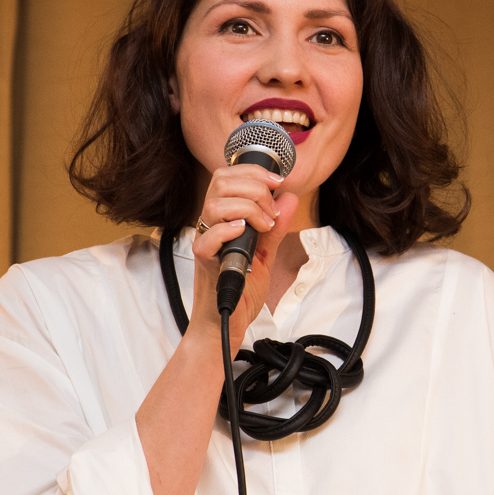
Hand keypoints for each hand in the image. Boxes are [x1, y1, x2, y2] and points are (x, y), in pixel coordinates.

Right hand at [188, 164, 299, 348]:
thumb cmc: (240, 289)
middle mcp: (211, 225)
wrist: (226, 322)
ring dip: (248, 207)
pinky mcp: (204, 261)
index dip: (253, 171)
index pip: (228, 177)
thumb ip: (276, 227)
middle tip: (272, 209)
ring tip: (264, 224)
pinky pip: (208, 237)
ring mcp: (206, 241)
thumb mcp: (265, 253)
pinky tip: (245, 231)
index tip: (278, 181)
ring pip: (215, 204)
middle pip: (221, 182)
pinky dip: (228, 229)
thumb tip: (289, 199)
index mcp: (223, 218)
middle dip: (254, 186)